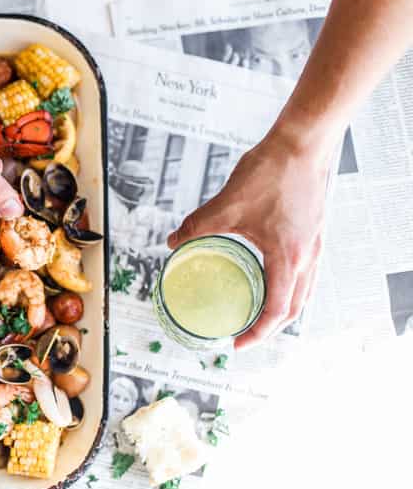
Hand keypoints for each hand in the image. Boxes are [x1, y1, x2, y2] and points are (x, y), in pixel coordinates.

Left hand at [166, 130, 332, 348]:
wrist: (302, 144)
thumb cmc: (272, 172)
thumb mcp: (226, 204)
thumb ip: (198, 226)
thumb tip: (174, 242)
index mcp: (288, 258)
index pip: (276, 311)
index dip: (257, 333)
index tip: (236, 343)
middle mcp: (307, 257)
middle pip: (294, 308)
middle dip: (269, 329)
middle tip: (243, 336)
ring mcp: (313, 246)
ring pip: (302, 292)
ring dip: (280, 310)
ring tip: (255, 315)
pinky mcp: (312, 233)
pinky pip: (303, 273)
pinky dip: (287, 287)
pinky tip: (268, 280)